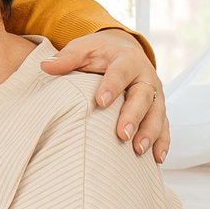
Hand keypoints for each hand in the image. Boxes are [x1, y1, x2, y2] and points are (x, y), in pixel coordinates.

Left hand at [40, 28, 168, 159]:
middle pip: (143, 96)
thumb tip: (46, 66)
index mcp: (128, 59)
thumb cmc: (101, 53)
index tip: (101, 101)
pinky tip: (156, 159)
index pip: (121, 72)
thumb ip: (67, 58)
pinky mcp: (157, 109)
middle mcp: (145, 76)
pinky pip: (164, 126)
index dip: (112, 86)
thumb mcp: (83, 49)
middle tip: (122, 134)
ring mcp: (154, 94)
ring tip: (138, 149)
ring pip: (156, 113)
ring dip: (149, 132)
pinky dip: (162, 143)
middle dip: (134, 115)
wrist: (121, 50)